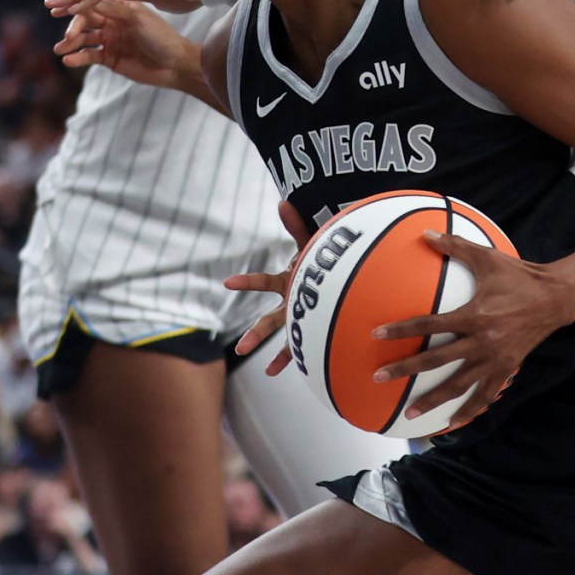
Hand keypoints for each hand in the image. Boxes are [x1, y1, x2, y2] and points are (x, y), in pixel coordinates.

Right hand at [57, 0, 197, 91]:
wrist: (175, 65)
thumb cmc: (161, 37)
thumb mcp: (136, 18)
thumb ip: (111, 8)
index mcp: (119, 6)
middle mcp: (112, 20)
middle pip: (83, 18)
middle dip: (71, 24)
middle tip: (65, 33)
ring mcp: (109, 39)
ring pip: (82, 38)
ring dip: (70, 42)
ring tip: (61, 48)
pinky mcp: (109, 58)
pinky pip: (88, 56)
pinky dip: (78, 58)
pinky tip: (69, 60)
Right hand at [226, 203, 315, 373]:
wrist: (347, 274)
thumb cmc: (327, 260)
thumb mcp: (312, 244)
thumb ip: (297, 226)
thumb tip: (283, 202)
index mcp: (288, 282)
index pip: (263, 282)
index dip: (247, 282)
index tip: (227, 284)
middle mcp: (290, 303)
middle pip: (269, 321)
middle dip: (255, 334)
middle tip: (241, 349)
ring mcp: (300, 318)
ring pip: (282, 337)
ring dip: (268, 350)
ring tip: (251, 361)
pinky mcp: (312, 327)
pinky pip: (299, 347)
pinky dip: (287, 359)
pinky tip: (272, 372)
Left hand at [372, 233, 574, 430]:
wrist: (555, 299)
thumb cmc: (519, 276)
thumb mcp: (487, 258)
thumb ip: (455, 246)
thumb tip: (425, 233)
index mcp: (473, 316)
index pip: (429, 325)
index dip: (401, 329)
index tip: (377, 335)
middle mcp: (481, 342)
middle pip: (436, 360)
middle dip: (405, 369)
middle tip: (380, 377)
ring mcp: (494, 359)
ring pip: (458, 385)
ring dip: (433, 400)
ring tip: (410, 412)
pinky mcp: (506, 368)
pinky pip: (485, 394)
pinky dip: (470, 409)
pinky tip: (453, 422)